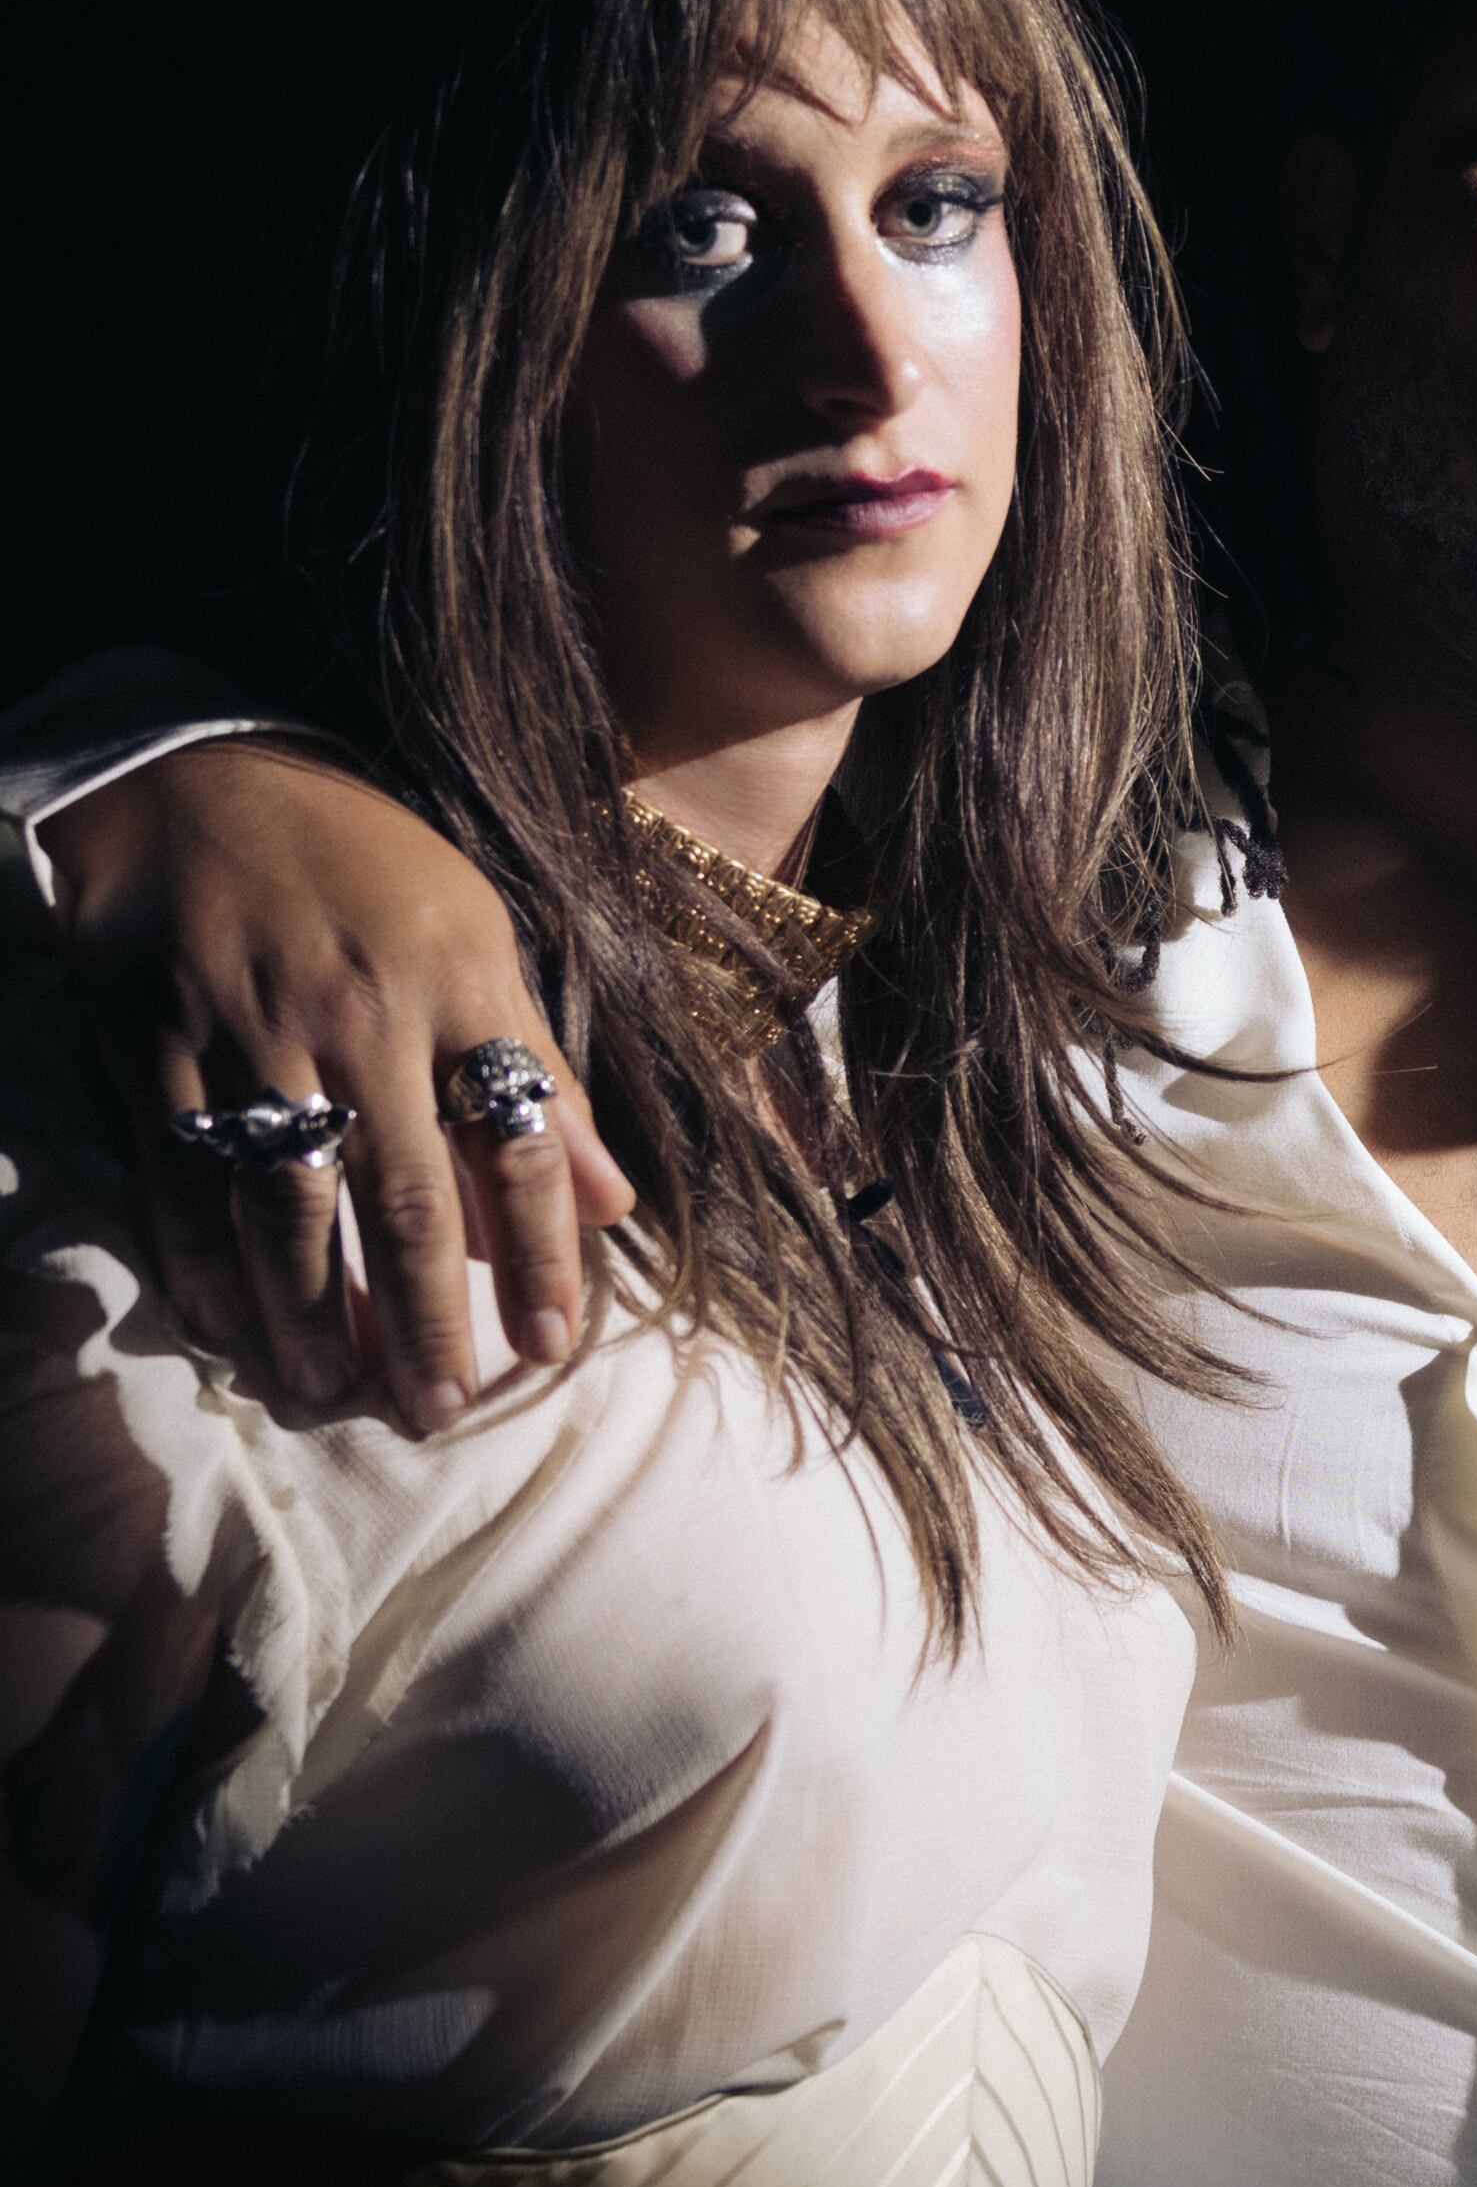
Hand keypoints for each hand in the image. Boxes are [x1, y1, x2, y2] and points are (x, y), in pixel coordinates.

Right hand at [41, 742, 635, 1425]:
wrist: (201, 775)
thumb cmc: (365, 867)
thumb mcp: (481, 938)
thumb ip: (544, 1072)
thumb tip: (614, 1202)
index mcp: (461, 986)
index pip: (521, 1145)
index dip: (544, 1255)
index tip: (553, 1350)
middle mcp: (362, 1016)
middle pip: (407, 1197)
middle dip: (427, 1318)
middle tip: (439, 1411)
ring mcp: (252, 1029)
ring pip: (288, 1201)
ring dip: (312, 1310)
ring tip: (334, 1390)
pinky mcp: (152, 1038)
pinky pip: (179, 1171)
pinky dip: (203, 1257)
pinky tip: (229, 1325)